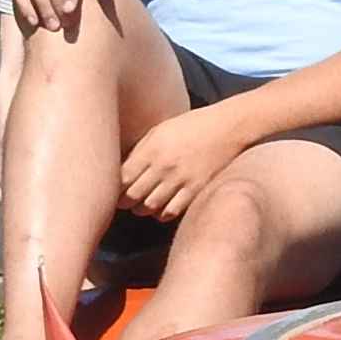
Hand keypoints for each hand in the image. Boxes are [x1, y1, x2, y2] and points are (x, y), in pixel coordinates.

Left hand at [118, 100, 248, 221]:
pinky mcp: (197, 189)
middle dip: (124, 201)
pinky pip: (172, 210)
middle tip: (123, 202)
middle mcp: (164, 166)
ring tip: (140, 206)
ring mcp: (181, 179)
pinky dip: (162, 213)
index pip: (122, 178)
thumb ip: (141, 150)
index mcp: (151, 149)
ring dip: (141, 209)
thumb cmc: (193, 126)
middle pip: (133, 194)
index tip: (111, 190)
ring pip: (150, 205)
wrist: (229, 127)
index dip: (113, 188)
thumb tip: (122, 171)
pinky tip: (160, 209)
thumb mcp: (161, 130)